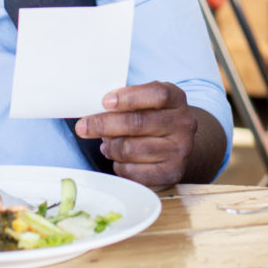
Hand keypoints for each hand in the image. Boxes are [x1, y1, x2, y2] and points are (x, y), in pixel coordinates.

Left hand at [75, 82, 198, 187]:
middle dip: (104, 124)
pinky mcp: (172, 172)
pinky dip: (119, 166)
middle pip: (138, 122)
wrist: (179, 147)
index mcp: (176, 99)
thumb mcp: (148, 103)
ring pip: (131, 149)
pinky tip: (119, 160)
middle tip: (83, 127)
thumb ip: (128, 102)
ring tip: (106, 145)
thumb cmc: (154, 120)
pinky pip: (134, 171)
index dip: (129, 97)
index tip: (105, 102)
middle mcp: (184, 123)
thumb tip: (95, 110)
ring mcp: (180, 150)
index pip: (157, 94)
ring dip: (110, 148)